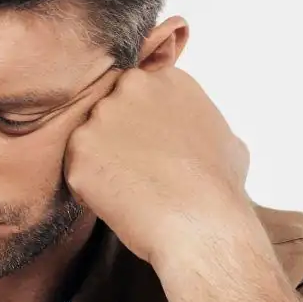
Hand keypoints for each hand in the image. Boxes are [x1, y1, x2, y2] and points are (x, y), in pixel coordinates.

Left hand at [63, 64, 257, 269]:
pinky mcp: (79, 149)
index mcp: (166, 79)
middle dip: (115, 136)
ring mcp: (101, 117)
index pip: (136, 92)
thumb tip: (197, 131)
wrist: (200, 222)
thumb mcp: (226, 137)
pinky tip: (117, 201)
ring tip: (130, 187)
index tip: (150, 146)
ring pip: (89, 140)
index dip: (139, 123)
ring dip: (101, 162)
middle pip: (108, 111)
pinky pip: (76, 169)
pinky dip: (89, 188)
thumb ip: (201, 122)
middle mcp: (130, 88)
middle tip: (135, 168)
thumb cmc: (220, 186)